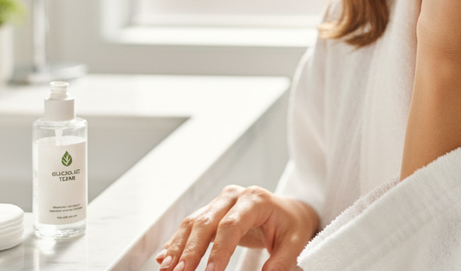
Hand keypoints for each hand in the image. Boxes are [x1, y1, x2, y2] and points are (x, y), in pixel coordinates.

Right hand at [155, 185, 318, 270]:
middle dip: (190, 250)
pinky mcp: (212, 212)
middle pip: (206, 222)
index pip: (231, 225)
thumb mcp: (296, 242)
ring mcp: (220, 202)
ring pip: (193, 223)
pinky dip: (176, 242)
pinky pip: (191, 226)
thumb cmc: (292, 225)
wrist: (289, 210)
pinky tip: (164, 257)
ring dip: (177, 247)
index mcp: (255, 200)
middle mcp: (233, 197)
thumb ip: (282, 261)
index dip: (219, 250)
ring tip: (166, 268)